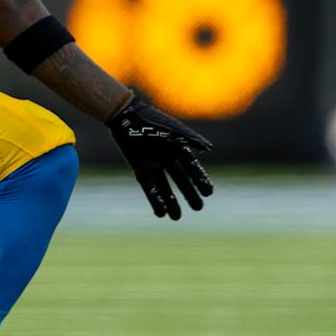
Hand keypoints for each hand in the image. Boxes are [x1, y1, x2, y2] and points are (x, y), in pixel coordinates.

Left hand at [106, 91, 213, 220]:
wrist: (125, 117)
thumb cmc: (150, 120)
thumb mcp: (172, 129)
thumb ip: (189, 138)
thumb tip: (208, 148)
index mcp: (178, 148)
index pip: (192, 167)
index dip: (200, 180)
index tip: (209, 192)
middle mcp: (167, 159)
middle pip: (180, 180)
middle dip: (189, 194)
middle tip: (199, 208)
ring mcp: (153, 165)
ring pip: (165, 188)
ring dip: (171, 202)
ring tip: (177, 218)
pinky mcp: (140, 170)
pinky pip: (149, 188)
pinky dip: (155, 200)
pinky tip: (161, 213)